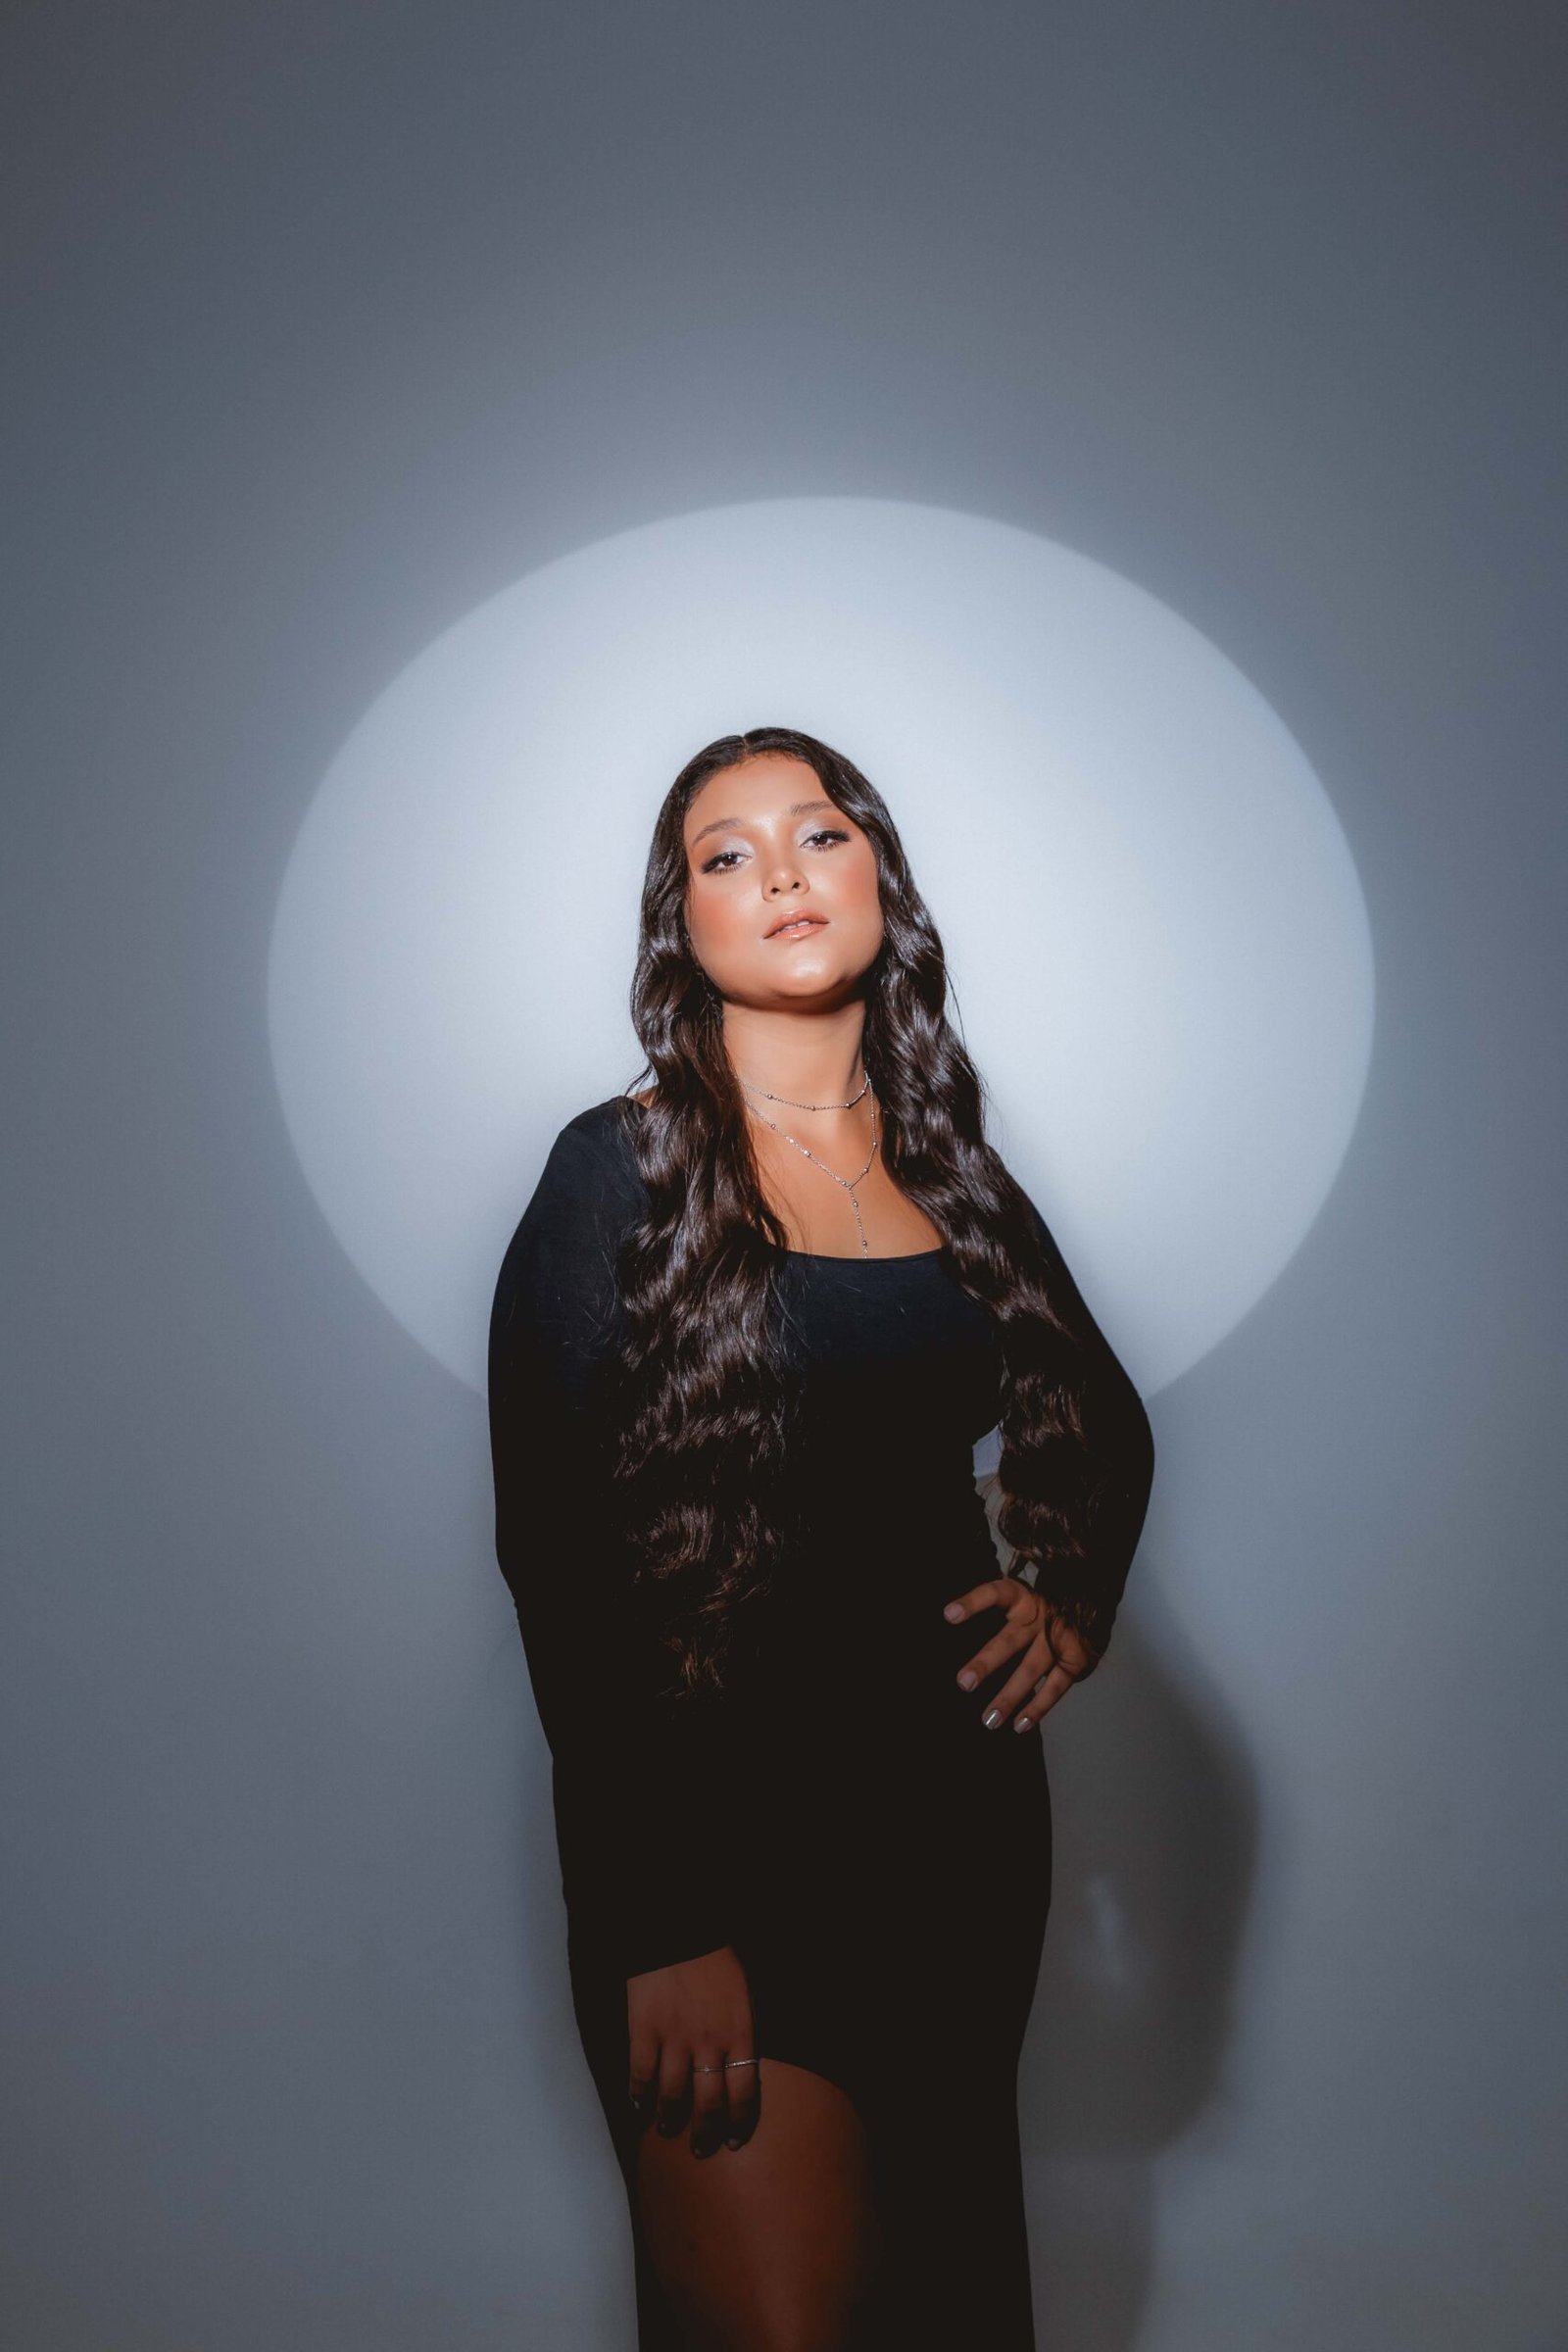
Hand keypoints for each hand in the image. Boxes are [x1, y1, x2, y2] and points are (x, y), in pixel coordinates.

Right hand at [627, 1943, 760, 2157]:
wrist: (679, 1928)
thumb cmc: (716, 1961)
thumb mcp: (744, 1997)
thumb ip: (742, 2036)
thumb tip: (740, 2074)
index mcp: (740, 2033)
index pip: (745, 2093)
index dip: (739, 2124)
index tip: (734, 2142)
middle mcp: (710, 2042)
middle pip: (709, 2104)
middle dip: (705, 2134)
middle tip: (700, 2149)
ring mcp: (675, 2037)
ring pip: (673, 2096)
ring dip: (669, 2120)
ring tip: (666, 2130)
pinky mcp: (645, 2029)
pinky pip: (641, 2073)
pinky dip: (639, 2095)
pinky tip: (639, 2104)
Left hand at [942, 1576, 1099, 1731]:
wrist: (1089, 1604)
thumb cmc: (1038, 1609)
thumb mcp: (1019, 1600)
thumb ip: (994, 1614)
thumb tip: (952, 1629)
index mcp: (1021, 1597)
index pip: (995, 1594)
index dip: (973, 1603)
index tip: (949, 1615)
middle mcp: (1039, 1616)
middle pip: (1009, 1640)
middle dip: (986, 1663)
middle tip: (963, 1683)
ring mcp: (1058, 1638)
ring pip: (1030, 1669)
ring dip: (1009, 1696)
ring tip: (988, 1720)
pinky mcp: (1075, 1659)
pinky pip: (1055, 1686)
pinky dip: (1038, 1707)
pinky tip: (1019, 1725)